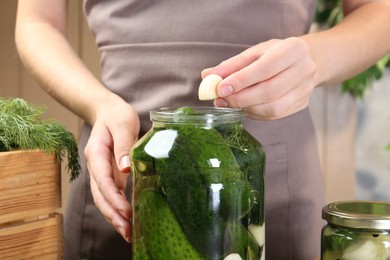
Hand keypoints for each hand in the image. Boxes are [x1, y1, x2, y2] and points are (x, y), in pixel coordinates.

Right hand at [84, 97, 139, 242]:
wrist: (107, 110)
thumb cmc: (116, 115)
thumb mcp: (122, 124)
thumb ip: (123, 146)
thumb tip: (126, 169)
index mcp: (96, 153)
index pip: (103, 180)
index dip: (113, 198)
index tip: (126, 211)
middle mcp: (96, 166)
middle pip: (100, 196)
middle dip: (112, 215)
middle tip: (127, 231)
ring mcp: (101, 171)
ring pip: (103, 198)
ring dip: (114, 216)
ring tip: (128, 233)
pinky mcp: (109, 174)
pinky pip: (111, 194)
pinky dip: (117, 208)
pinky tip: (128, 219)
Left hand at [202, 37, 317, 119]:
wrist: (308, 60)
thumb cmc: (276, 54)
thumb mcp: (255, 52)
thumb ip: (231, 65)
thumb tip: (207, 76)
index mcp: (293, 49)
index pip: (265, 68)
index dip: (241, 81)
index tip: (220, 89)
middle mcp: (304, 69)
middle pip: (270, 91)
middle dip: (241, 98)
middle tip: (220, 100)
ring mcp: (305, 89)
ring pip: (274, 108)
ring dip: (247, 108)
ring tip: (230, 104)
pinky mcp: (302, 103)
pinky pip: (276, 115)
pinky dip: (256, 113)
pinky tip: (245, 107)